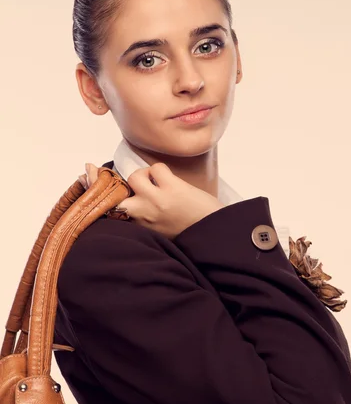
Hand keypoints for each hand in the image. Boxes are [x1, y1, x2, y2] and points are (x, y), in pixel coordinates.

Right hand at [78, 162, 224, 238]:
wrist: (215, 235)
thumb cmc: (187, 232)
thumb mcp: (156, 230)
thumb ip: (139, 214)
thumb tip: (126, 193)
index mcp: (137, 226)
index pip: (107, 209)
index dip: (92, 190)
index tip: (83, 175)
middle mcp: (141, 215)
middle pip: (112, 192)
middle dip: (105, 181)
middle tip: (102, 172)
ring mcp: (155, 201)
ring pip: (134, 176)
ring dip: (144, 176)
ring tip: (157, 185)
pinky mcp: (171, 189)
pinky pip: (155, 169)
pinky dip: (161, 171)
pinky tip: (171, 183)